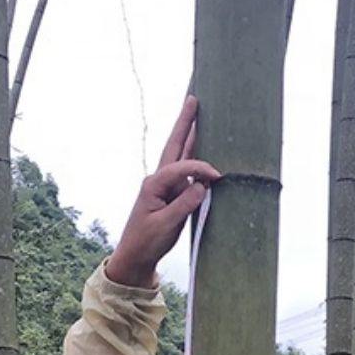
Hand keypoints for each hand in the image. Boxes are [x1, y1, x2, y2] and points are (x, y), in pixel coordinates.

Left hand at [107, 96, 220, 288]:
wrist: (136, 256)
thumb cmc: (147, 241)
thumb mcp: (166, 225)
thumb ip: (184, 204)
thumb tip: (202, 186)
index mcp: (154, 184)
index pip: (181, 167)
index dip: (200, 169)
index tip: (218, 177)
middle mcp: (158, 180)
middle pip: (174, 145)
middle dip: (184, 122)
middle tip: (192, 99)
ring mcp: (165, 186)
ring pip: (179, 154)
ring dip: (189, 134)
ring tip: (197, 115)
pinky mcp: (171, 195)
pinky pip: (185, 172)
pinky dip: (194, 157)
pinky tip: (201, 148)